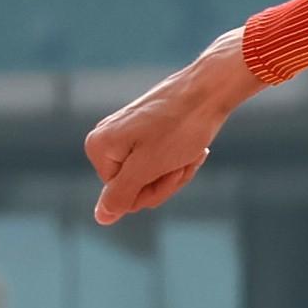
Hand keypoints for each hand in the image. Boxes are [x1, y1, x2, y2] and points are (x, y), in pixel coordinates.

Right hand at [84, 36, 258, 224]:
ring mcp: (125, 134)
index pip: (123, 197)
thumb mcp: (149, 168)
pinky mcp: (145, 130)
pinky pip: (160, 160)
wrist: (209, 90)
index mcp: (99, 148)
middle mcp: (105, 139)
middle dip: (166, 180)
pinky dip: (180, 158)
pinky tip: (195, 147)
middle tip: (184, 159)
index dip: (152, 190)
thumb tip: (101, 217)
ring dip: (177, 169)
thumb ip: (122, 195)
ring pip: (152, 175)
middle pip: (136, 187)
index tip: (171, 167)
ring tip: (192, 150)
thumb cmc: (180, 127)